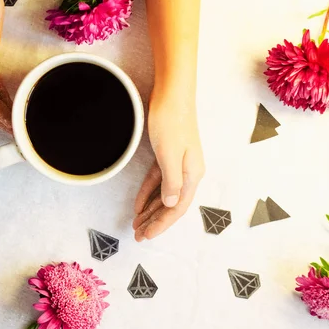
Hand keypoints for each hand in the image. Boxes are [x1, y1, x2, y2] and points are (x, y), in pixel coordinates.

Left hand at [133, 89, 204, 240]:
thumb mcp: (170, 154)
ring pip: (163, 194)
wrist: (172, 93)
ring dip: (150, 210)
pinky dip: (148, 193)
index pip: (177, 208)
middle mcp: (187, 172)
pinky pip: (157, 180)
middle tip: (138, 235)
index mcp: (192, 174)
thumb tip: (172, 205)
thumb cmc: (171, 121)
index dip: (162, 224)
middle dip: (154, 221)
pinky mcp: (168, 155)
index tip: (146, 235)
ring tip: (136, 224)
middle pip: (171, 204)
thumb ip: (171, 182)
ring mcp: (178, 163)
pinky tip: (138, 205)